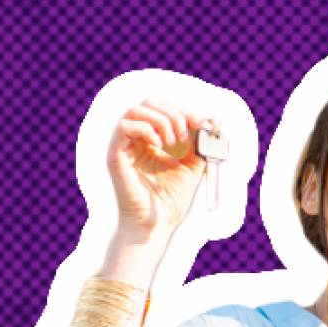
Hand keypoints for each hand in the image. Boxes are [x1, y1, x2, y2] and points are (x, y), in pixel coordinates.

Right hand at [107, 99, 209, 241]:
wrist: (156, 223)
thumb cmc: (171, 199)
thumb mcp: (192, 165)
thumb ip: (199, 144)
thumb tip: (212, 120)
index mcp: (151, 140)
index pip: (164, 110)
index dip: (185, 111)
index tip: (205, 122)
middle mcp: (135, 140)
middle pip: (149, 103)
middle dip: (174, 112)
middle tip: (187, 132)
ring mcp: (123, 146)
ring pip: (135, 110)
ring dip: (162, 120)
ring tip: (173, 141)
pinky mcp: (115, 154)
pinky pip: (124, 125)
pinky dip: (147, 129)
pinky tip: (160, 146)